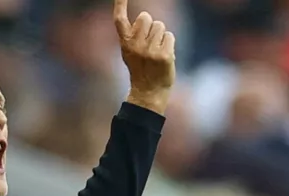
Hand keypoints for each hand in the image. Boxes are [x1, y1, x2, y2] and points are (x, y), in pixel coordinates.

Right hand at [114, 0, 175, 114]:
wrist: (149, 92)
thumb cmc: (141, 69)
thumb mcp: (130, 52)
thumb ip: (133, 36)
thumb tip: (145, 17)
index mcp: (125, 43)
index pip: (119, 19)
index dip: (120, 4)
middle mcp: (135, 45)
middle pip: (146, 17)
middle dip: (150, 26)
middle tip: (150, 43)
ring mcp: (149, 51)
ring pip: (160, 26)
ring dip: (161, 36)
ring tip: (157, 52)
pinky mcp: (163, 56)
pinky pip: (169, 36)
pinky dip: (169, 44)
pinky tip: (164, 56)